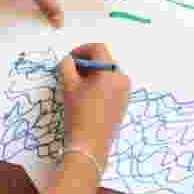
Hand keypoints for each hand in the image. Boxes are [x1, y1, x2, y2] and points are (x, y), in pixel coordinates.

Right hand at [58, 43, 130, 161]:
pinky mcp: (123, 103)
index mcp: (111, 72)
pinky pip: (112, 86)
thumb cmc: (79, 113)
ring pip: (108, 74)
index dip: (81, 50)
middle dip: (87, 63)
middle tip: (71, 72)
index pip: (98, 49)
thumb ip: (67, 67)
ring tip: (78, 85)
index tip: (70, 59)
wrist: (90, 145)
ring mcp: (125, 92)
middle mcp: (122, 79)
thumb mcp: (69, 86)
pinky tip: (88, 96)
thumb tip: (69, 61)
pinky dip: (100, 85)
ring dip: (93, 74)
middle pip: (104, 61)